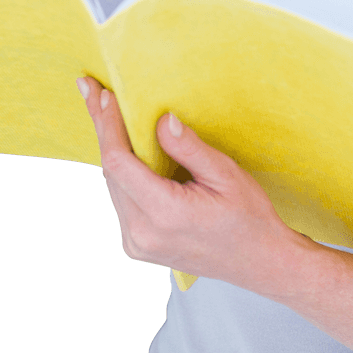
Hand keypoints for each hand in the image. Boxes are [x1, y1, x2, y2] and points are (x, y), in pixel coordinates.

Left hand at [77, 75, 305, 292]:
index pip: (119, 163)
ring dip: (109, 146)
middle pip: (110, 171)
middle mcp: (142, 234)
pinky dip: (119, 169)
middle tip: (92, 90)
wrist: (260, 263)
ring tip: (103, 110)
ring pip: (111, 184)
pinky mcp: (137, 246)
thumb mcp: (226, 175)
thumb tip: (161, 120)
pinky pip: (120, 198)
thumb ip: (189, 148)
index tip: (105, 95)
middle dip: (103, 128)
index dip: (108, 126)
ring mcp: (136, 244)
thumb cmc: (249, 218)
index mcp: (164, 214)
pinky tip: (120, 143)